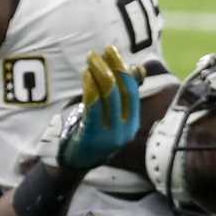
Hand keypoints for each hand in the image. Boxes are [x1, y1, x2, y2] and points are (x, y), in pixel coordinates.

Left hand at [54, 45, 140, 171]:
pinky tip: (86, 75)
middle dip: (110, 67)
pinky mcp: (92, 136)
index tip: (111, 51)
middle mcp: (125, 129)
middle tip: (98, 52)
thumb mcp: (113, 116)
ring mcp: (109, 134)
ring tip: (89, 60)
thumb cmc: (96, 133)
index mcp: (132, 122)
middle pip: (121, 90)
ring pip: (107, 95)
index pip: (131, 90)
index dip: (123, 68)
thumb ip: (124, 95)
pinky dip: (91, 88)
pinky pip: (93, 107)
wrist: (77, 164)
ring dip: (98, 73)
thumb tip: (138, 68)